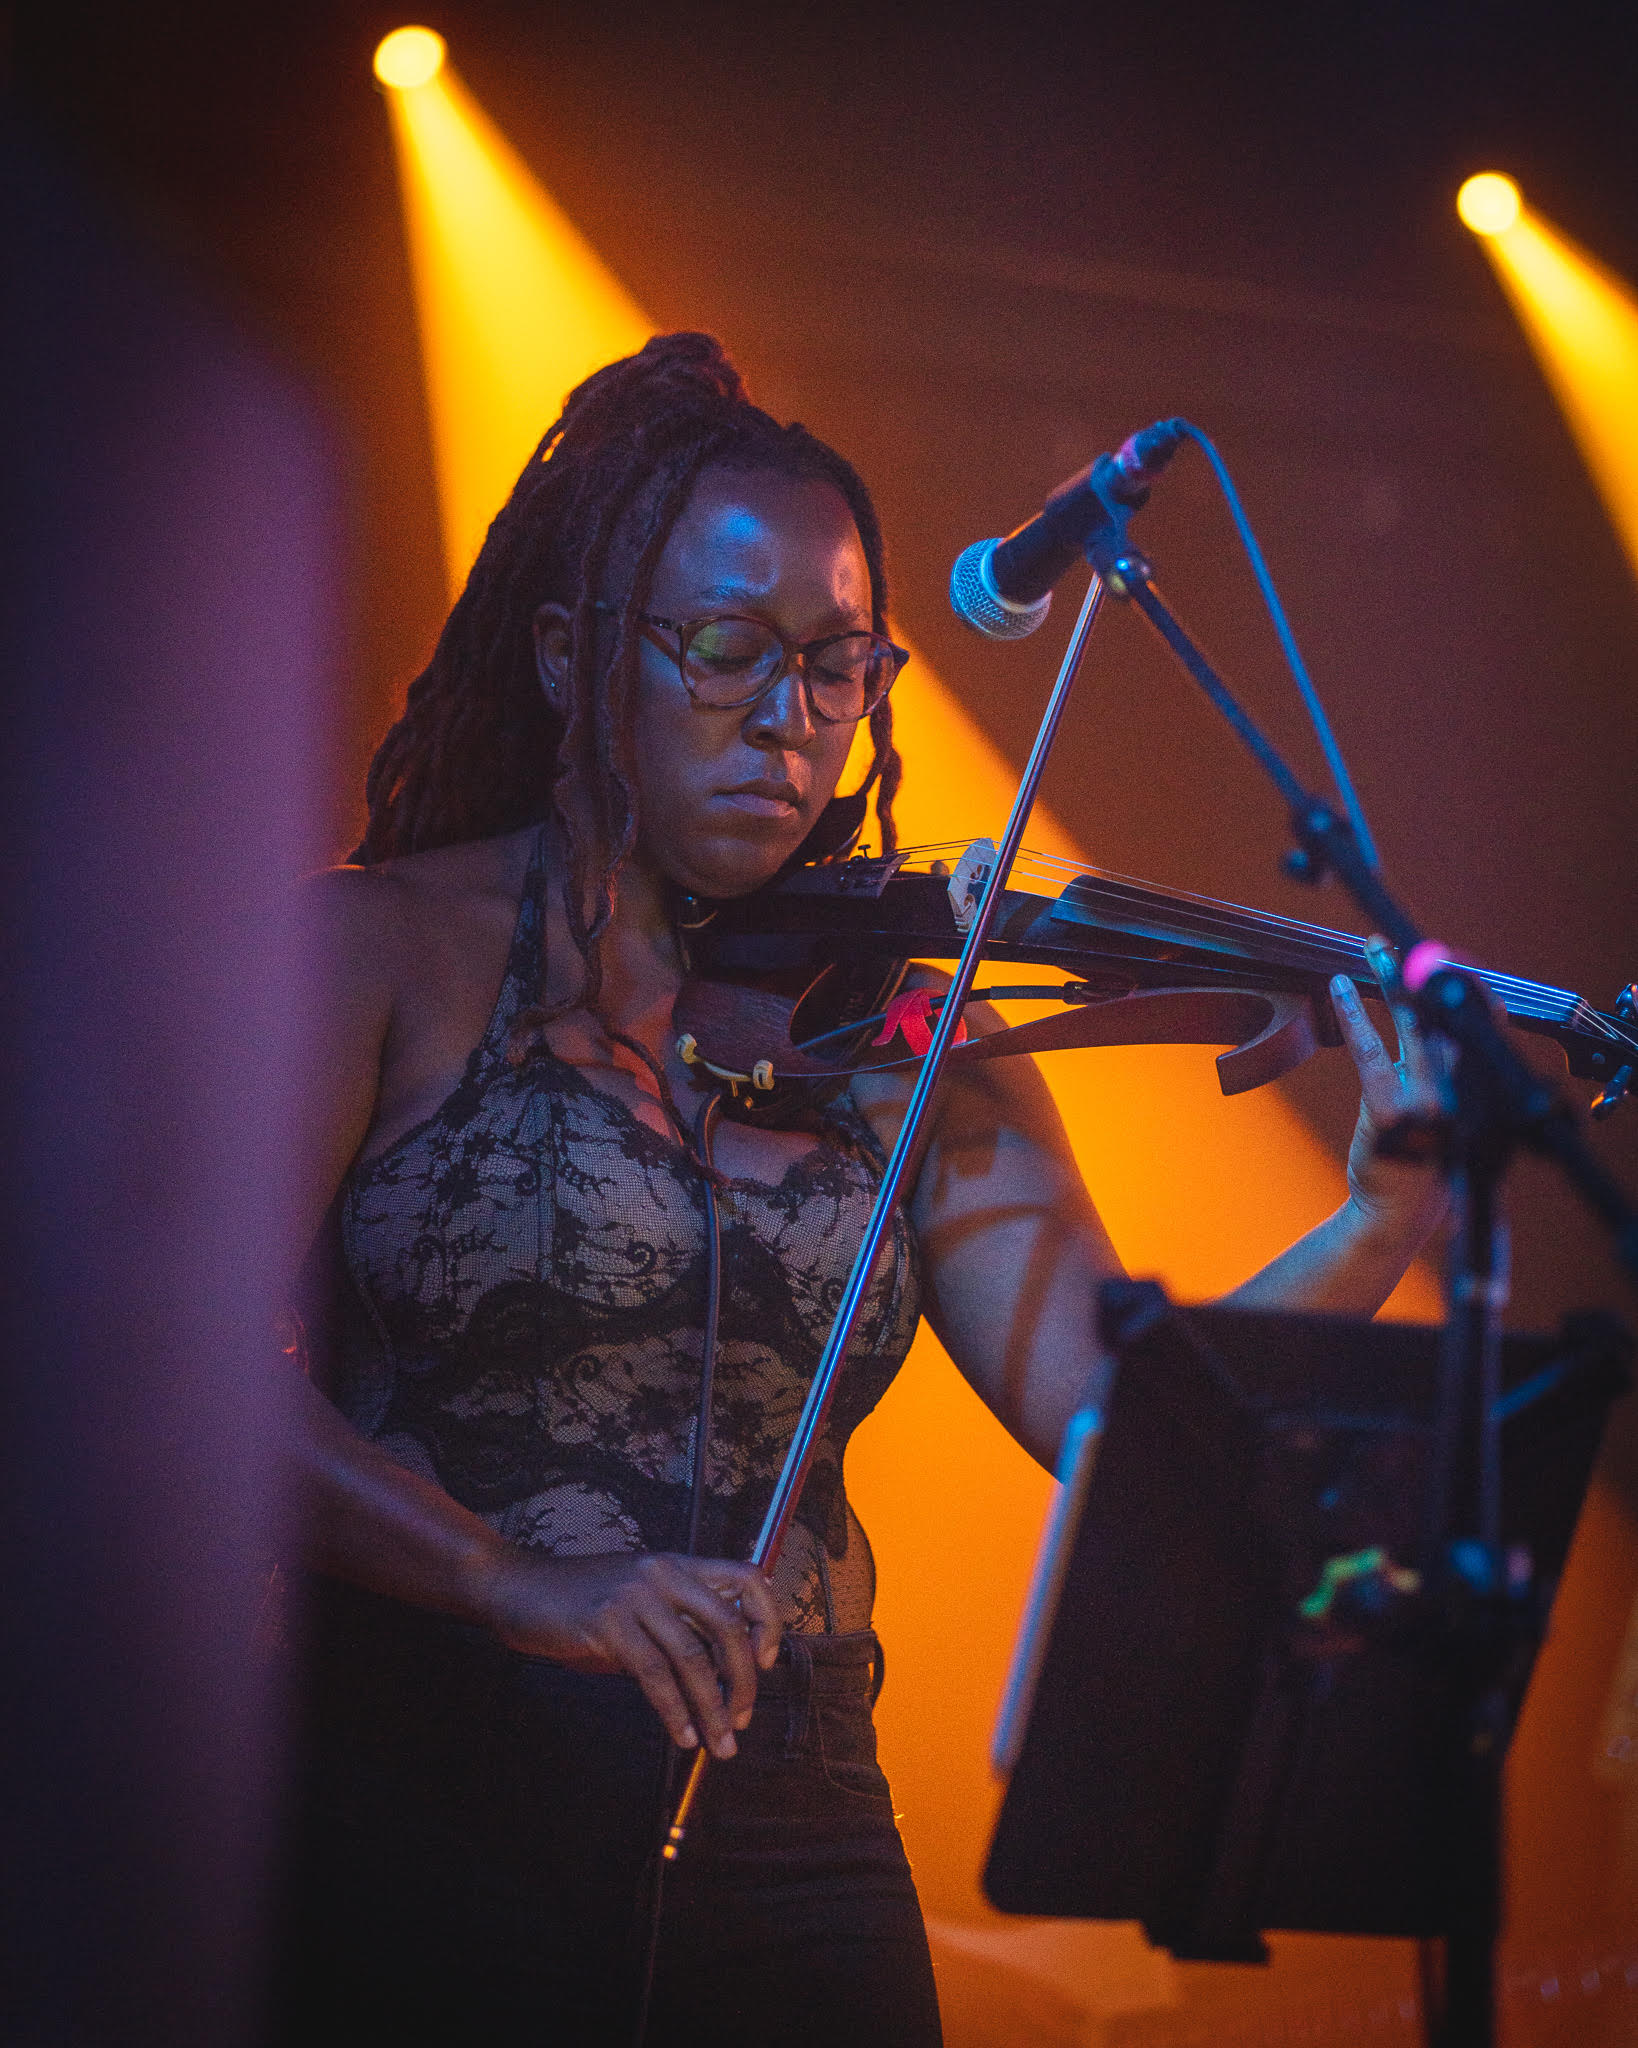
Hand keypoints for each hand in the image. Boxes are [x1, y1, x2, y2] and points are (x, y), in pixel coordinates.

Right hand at [479, 1547, 781, 1758]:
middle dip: (744, 1679)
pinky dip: (674, 1711)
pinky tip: (682, 1735)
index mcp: (677, 1565)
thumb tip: (717, 1678)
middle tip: (742, 1719)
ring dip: (712, 1708)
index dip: (766, 1619)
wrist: (518, 1587)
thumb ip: (674, 1626)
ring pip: (693, 1657)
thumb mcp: (636, 1603)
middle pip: (727, 1626)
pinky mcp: (607, 1621)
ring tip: (720, 1743)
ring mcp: (635, 1595)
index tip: (766, 1661)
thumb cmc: (579, 1602)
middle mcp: (664, 1573)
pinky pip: (654, 1674)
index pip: (747, 1578)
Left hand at [1331, 940, 1451, 1248]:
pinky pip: (1369, 1048)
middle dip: (1428, 972)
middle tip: (1407, 939)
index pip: (1480, 1025)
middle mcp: (1460, 1090)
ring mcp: (1426, 1099)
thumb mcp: (1444, 1113)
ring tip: (1375, 947)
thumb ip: (1438, 1068)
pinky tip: (1339, 986)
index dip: (1466, 987)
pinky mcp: (1389, 1109)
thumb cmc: (1423, 1161)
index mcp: (1478, 1090)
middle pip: (1447, 1014)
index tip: (1450, 958)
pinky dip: (1352, 1013)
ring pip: (1410, 1023)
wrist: (1399, 1214)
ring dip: (1392, 978)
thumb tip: (1423, 1019)